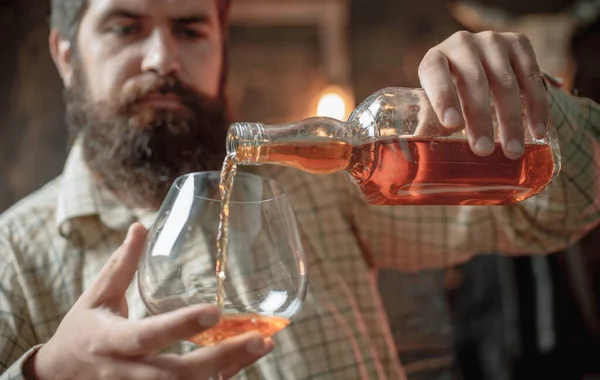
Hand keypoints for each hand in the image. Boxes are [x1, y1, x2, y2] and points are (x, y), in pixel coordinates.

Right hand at [23, 223, 273, 379]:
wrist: (58, 376)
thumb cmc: (82, 330)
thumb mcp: (96, 296)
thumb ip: (120, 265)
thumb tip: (140, 226)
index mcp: (111, 340)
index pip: (148, 335)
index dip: (180, 325)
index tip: (214, 311)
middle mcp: (126, 372)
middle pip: (177, 375)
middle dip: (221, 359)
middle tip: (259, 340)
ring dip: (227, 371)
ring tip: (261, 347)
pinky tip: (241, 363)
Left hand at [418, 30, 548, 158]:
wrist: (480, 65)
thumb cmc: (450, 93)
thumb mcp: (434, 105)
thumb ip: (429, 127)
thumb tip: (421, 161)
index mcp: (434, 59)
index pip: (435, 74)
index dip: (443, 97)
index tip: (451, 125)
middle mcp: (462, 44)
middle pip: (473, 82)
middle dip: (479, 119)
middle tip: (483, 150)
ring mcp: (493, 41)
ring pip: (505, 82)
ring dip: (511, 120)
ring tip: (513, 151)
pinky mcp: (519, 43)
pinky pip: (532, 77)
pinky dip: (537, 107)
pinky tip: (538, 131)